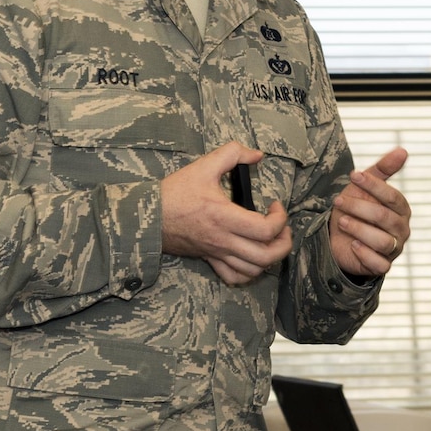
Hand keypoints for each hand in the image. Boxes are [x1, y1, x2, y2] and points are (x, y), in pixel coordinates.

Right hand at [160, 141, 293, 285]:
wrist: (148, 217)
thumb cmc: (174, 193)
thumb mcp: (203, 166)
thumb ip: (232, 153)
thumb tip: (257, 154)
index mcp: (224, 217)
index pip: (265, 229)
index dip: (280, 218)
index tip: (274, 205)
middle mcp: (224, 240)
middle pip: (266, 256)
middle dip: (283, 244)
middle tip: (281, 228)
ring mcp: (217, 253)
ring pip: (253, 270)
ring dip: (269, 259)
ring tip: (270, 242)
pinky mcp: (210, 260)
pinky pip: (234, 278)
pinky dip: (248, 273)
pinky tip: (251, 258)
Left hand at [329, 147, 410, 277]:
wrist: (339, 238)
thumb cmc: (356, 209)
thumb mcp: (365, 187)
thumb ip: (383, 169)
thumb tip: (403, 150)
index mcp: (401, 209)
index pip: (392, 197)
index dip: (373, 186)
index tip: (353, 177)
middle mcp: (401, 229)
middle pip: (384, 218)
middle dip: (359, 208)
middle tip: (338, 202)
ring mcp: (394, 249)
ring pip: (382, 241)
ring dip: (358, 229)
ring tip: (341, 222)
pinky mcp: (382, 266)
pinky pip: (379, 264)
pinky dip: (364, 254)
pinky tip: (352, 245)